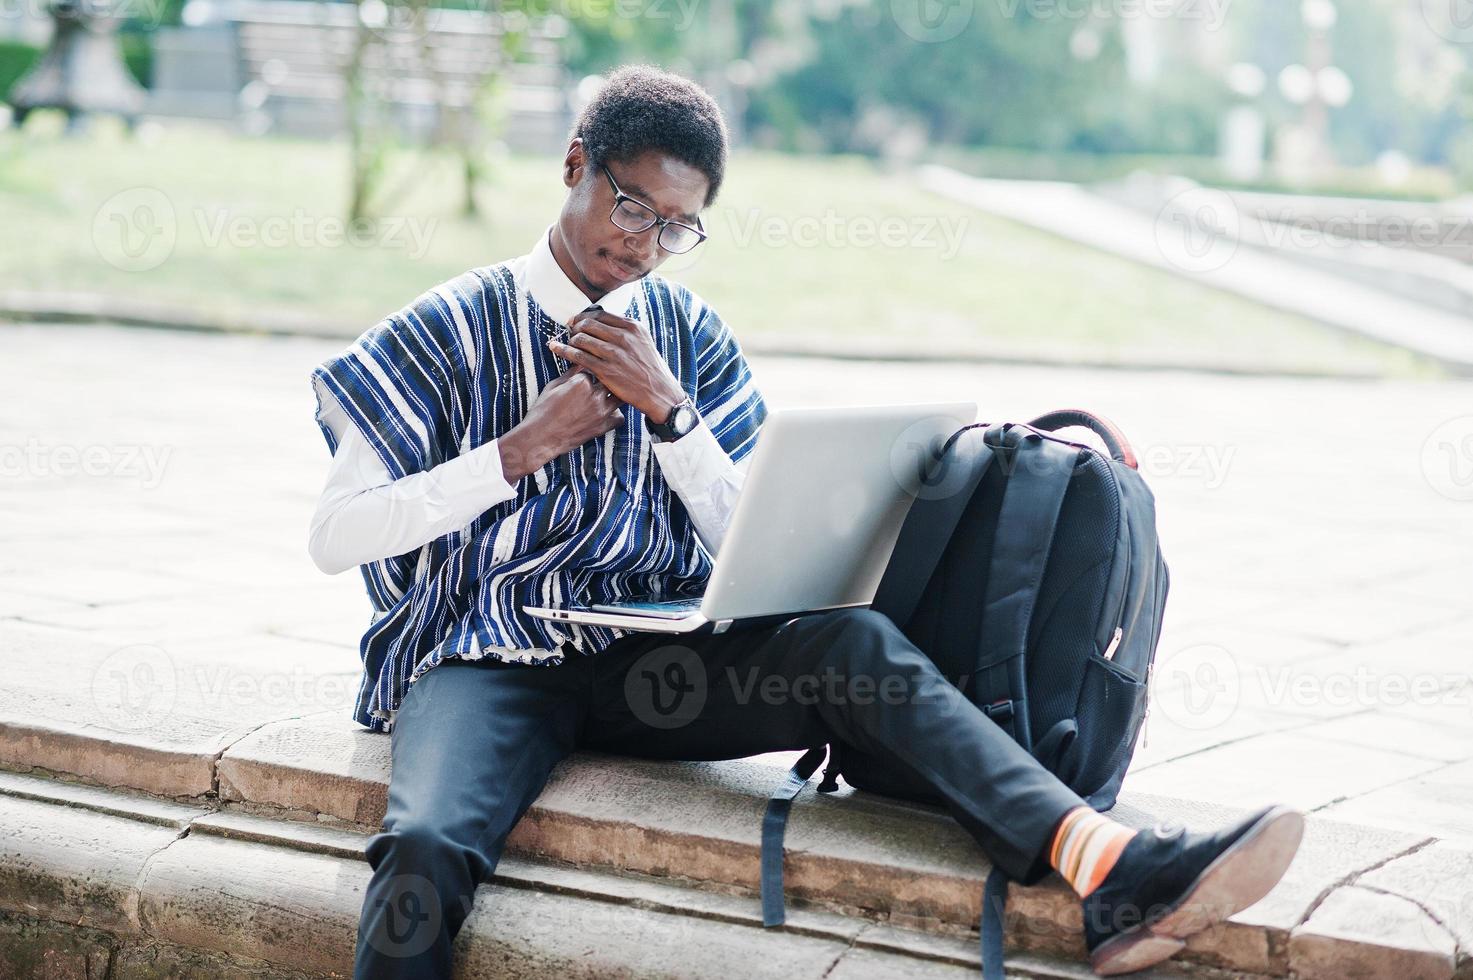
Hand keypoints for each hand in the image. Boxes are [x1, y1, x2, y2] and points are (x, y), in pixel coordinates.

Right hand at [498, 364, 624, 481]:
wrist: (541, 437)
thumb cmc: (543, 410)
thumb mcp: (554, 385)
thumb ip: (571, 373)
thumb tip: (580, 362)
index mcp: (581, 382)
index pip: (594, 368)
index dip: (591, 370)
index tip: (588, 373)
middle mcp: (595, 395)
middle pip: (609, 381)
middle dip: (604, 380)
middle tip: (600, 383)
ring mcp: (601, 412)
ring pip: (618, 397)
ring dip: (613, 395)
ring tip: (606, 396)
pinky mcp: (603, 427)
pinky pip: (619, 417)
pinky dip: (615, 414)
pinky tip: (607, 413)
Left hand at [548, 310, 685, 422]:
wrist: (660, 392)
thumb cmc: (650, 369)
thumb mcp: (643, 343)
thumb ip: (625, 332)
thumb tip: (603, 324)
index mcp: (633, 327)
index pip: (600, 315)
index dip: (583, 317)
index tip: (576, 322)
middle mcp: (623, 337)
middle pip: (588, 324)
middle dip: (575, 327)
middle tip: (570, 333)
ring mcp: (614, 353)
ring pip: (581, 338)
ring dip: (570, 340)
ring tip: (567, 344)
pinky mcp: (606, 370)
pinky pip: (578, 356)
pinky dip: (564, 351)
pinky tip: (556, 349)